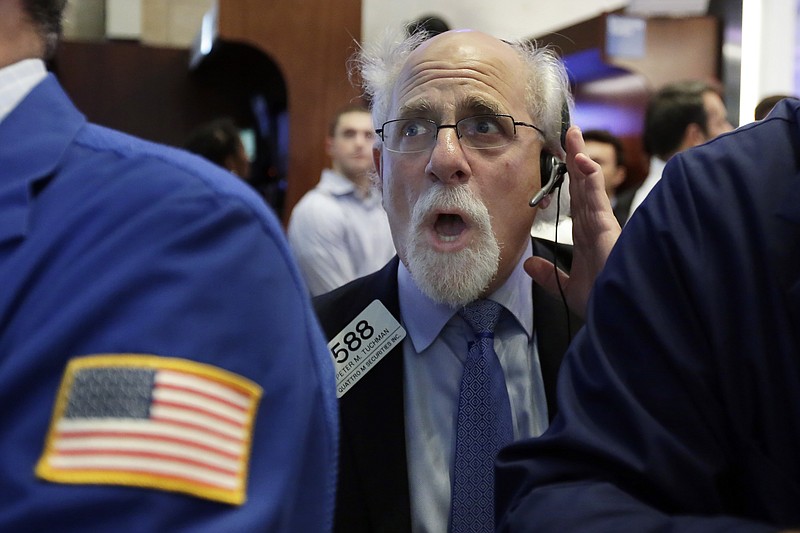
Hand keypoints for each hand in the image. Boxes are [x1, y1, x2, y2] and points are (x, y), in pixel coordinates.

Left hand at [526, 126, 620, 317]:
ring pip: (590, 188)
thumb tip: (529, 262)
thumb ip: (549, 275)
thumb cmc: (604, 305)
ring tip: (574, 135)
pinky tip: (583, 162)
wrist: (618, 320)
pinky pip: (597, 202)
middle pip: (583, 186)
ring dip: (581, 160)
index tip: (565, 156)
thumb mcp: (568, 289)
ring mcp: (604, 228)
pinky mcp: (608, 233)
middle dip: (576, 158)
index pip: (577, 200)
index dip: (571, 177)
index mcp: (589, 237)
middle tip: (571, 131)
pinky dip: (591, 181)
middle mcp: (596, 228)